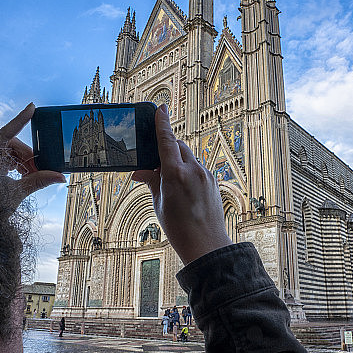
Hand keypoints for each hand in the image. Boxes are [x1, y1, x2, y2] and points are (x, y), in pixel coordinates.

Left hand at [0, 103, 65, 206]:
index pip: (5, 134)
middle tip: (41, 169)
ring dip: (24, 163)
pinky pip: (4, 160)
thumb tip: (58, 176)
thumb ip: (37, 182)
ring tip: (34, 176)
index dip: (19, 120)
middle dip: (28, 156)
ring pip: (9, 153)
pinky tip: (24, 176)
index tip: (31, 107)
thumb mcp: (14, 194)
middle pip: (11, 145)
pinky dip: (16, 167)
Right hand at [132, 104, 231, 264]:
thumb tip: (139, 172)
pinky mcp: (213, 181)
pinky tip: (182, 188)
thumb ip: (151, 181)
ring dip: (177, 160)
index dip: (162, 123)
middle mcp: (193, 170)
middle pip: (178, 146)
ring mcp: (206, 175)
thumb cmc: (179, 228)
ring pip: (189, 157)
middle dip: (167, 147)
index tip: (160, 109)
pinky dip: (187, 170)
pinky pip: (197, 168)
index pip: (167, 140)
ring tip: (168, 180)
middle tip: (154, 162)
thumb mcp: (158, 203)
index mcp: (175, 174)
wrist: (206, 244)